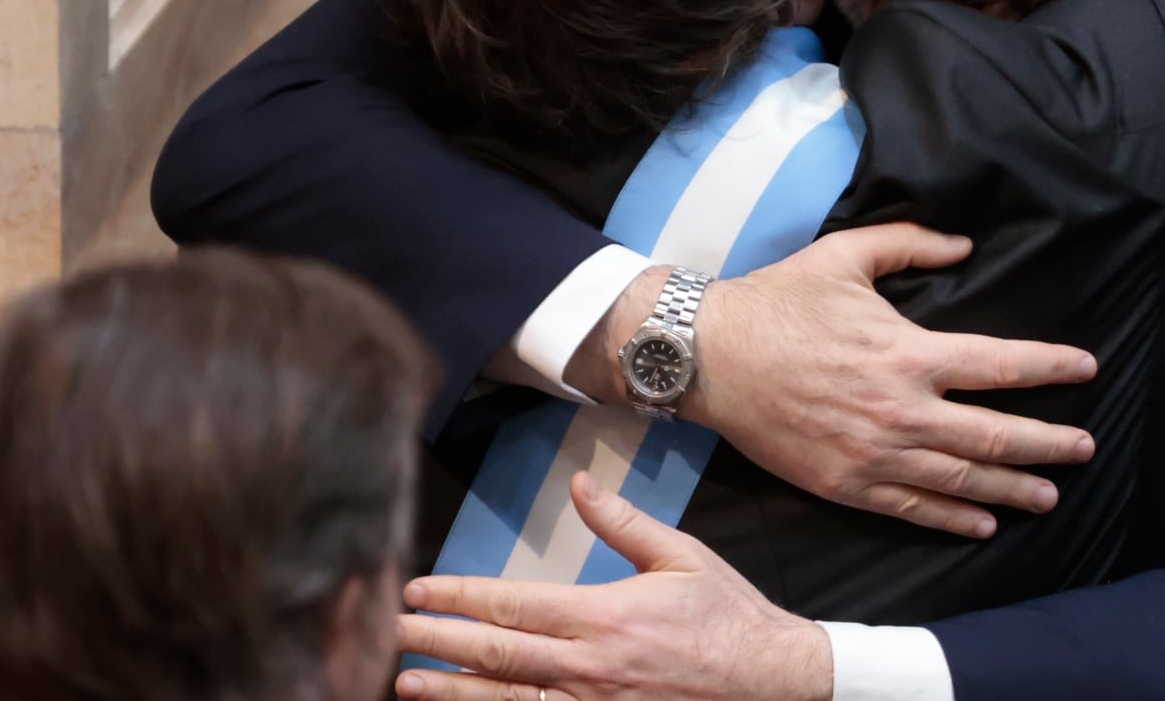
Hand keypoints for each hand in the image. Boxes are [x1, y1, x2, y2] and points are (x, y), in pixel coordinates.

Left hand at [395, 472, 830, 700]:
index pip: (513, 605)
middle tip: (392, 633)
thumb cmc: (728, 618)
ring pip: (507, 700)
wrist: (772, 682)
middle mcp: (592, 667)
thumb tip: (580, 484)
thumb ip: (623, 523)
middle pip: (496, 655)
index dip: (460, 596)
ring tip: (407, 682)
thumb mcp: (682, 556)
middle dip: (437, 642)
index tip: (420, 590)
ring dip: (452, 692)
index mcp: (606, 615)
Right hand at [688, 224, 1095, 536]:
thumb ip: (910, 243)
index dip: (1050, 367)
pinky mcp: (845, 484)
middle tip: (1085, 447)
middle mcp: (900, 411)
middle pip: (993, 436)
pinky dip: (953, 518)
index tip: (1086, 368)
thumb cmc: (778, 301)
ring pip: (960, 481)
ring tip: (1049, 495)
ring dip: (1012, 489)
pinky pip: (912, 508)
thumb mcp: (846, 255)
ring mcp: (873, 455)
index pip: (999, 364)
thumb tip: (964, 243)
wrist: (709, 356)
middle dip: (1047, 444)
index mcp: (907, 353)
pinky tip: (983, 522)